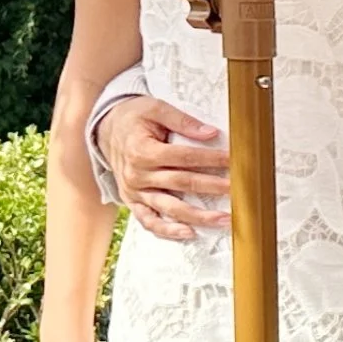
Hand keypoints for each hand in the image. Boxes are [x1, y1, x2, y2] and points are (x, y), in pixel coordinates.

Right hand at [102, 93, 230, 240]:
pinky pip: (149, 220)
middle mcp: (137, 174)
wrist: (105, 129)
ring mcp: (134, 191)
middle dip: (212, 187)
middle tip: (237, 190)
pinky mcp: (132, 201)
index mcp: (142, 150)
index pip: (184, 157)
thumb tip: (211, 133)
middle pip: (181, 183)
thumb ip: (183, 121)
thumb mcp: (155, 108)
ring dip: (198, 216)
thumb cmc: (133, 118)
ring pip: (169, 207)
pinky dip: (168, 230)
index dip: (210, 159)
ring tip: (223, 219)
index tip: (233, 161)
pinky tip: (189, 233)